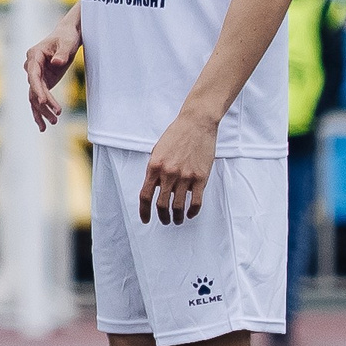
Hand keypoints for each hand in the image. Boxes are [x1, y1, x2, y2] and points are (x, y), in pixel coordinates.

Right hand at [22, 6, 80, 131]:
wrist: (67, 35)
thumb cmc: (67, 36)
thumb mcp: (67, 43)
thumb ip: (62, 53)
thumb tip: (56, 63)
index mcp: (34, 56)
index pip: (33, 75)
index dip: (37, 89)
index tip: (44, 101)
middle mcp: (31, 67)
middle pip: (33, 88)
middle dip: (43, 104)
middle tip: (55, 116)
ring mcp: (36, 75)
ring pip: (34, 96)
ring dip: (42, 111)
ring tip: (53, 123)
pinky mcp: (42, 81)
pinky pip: (38, 97)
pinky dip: (41, 110)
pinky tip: (45, 123)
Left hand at [140, 110, 216, 225]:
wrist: (196, 124)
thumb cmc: (175, 136)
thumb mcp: (157, 152)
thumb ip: (154, 170)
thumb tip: (154, 188)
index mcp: (154, 167)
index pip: (145, 196)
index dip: (144, 211)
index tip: (146, 219)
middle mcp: (168, 174)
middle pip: (161, 204)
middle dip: (162, 216)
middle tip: (164, 221)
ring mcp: (185, 177)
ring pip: (178, 206)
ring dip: (176, 217)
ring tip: (177, 220)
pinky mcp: (201, 177)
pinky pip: (196, 201)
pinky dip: (192, 211)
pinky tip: (190, 214)